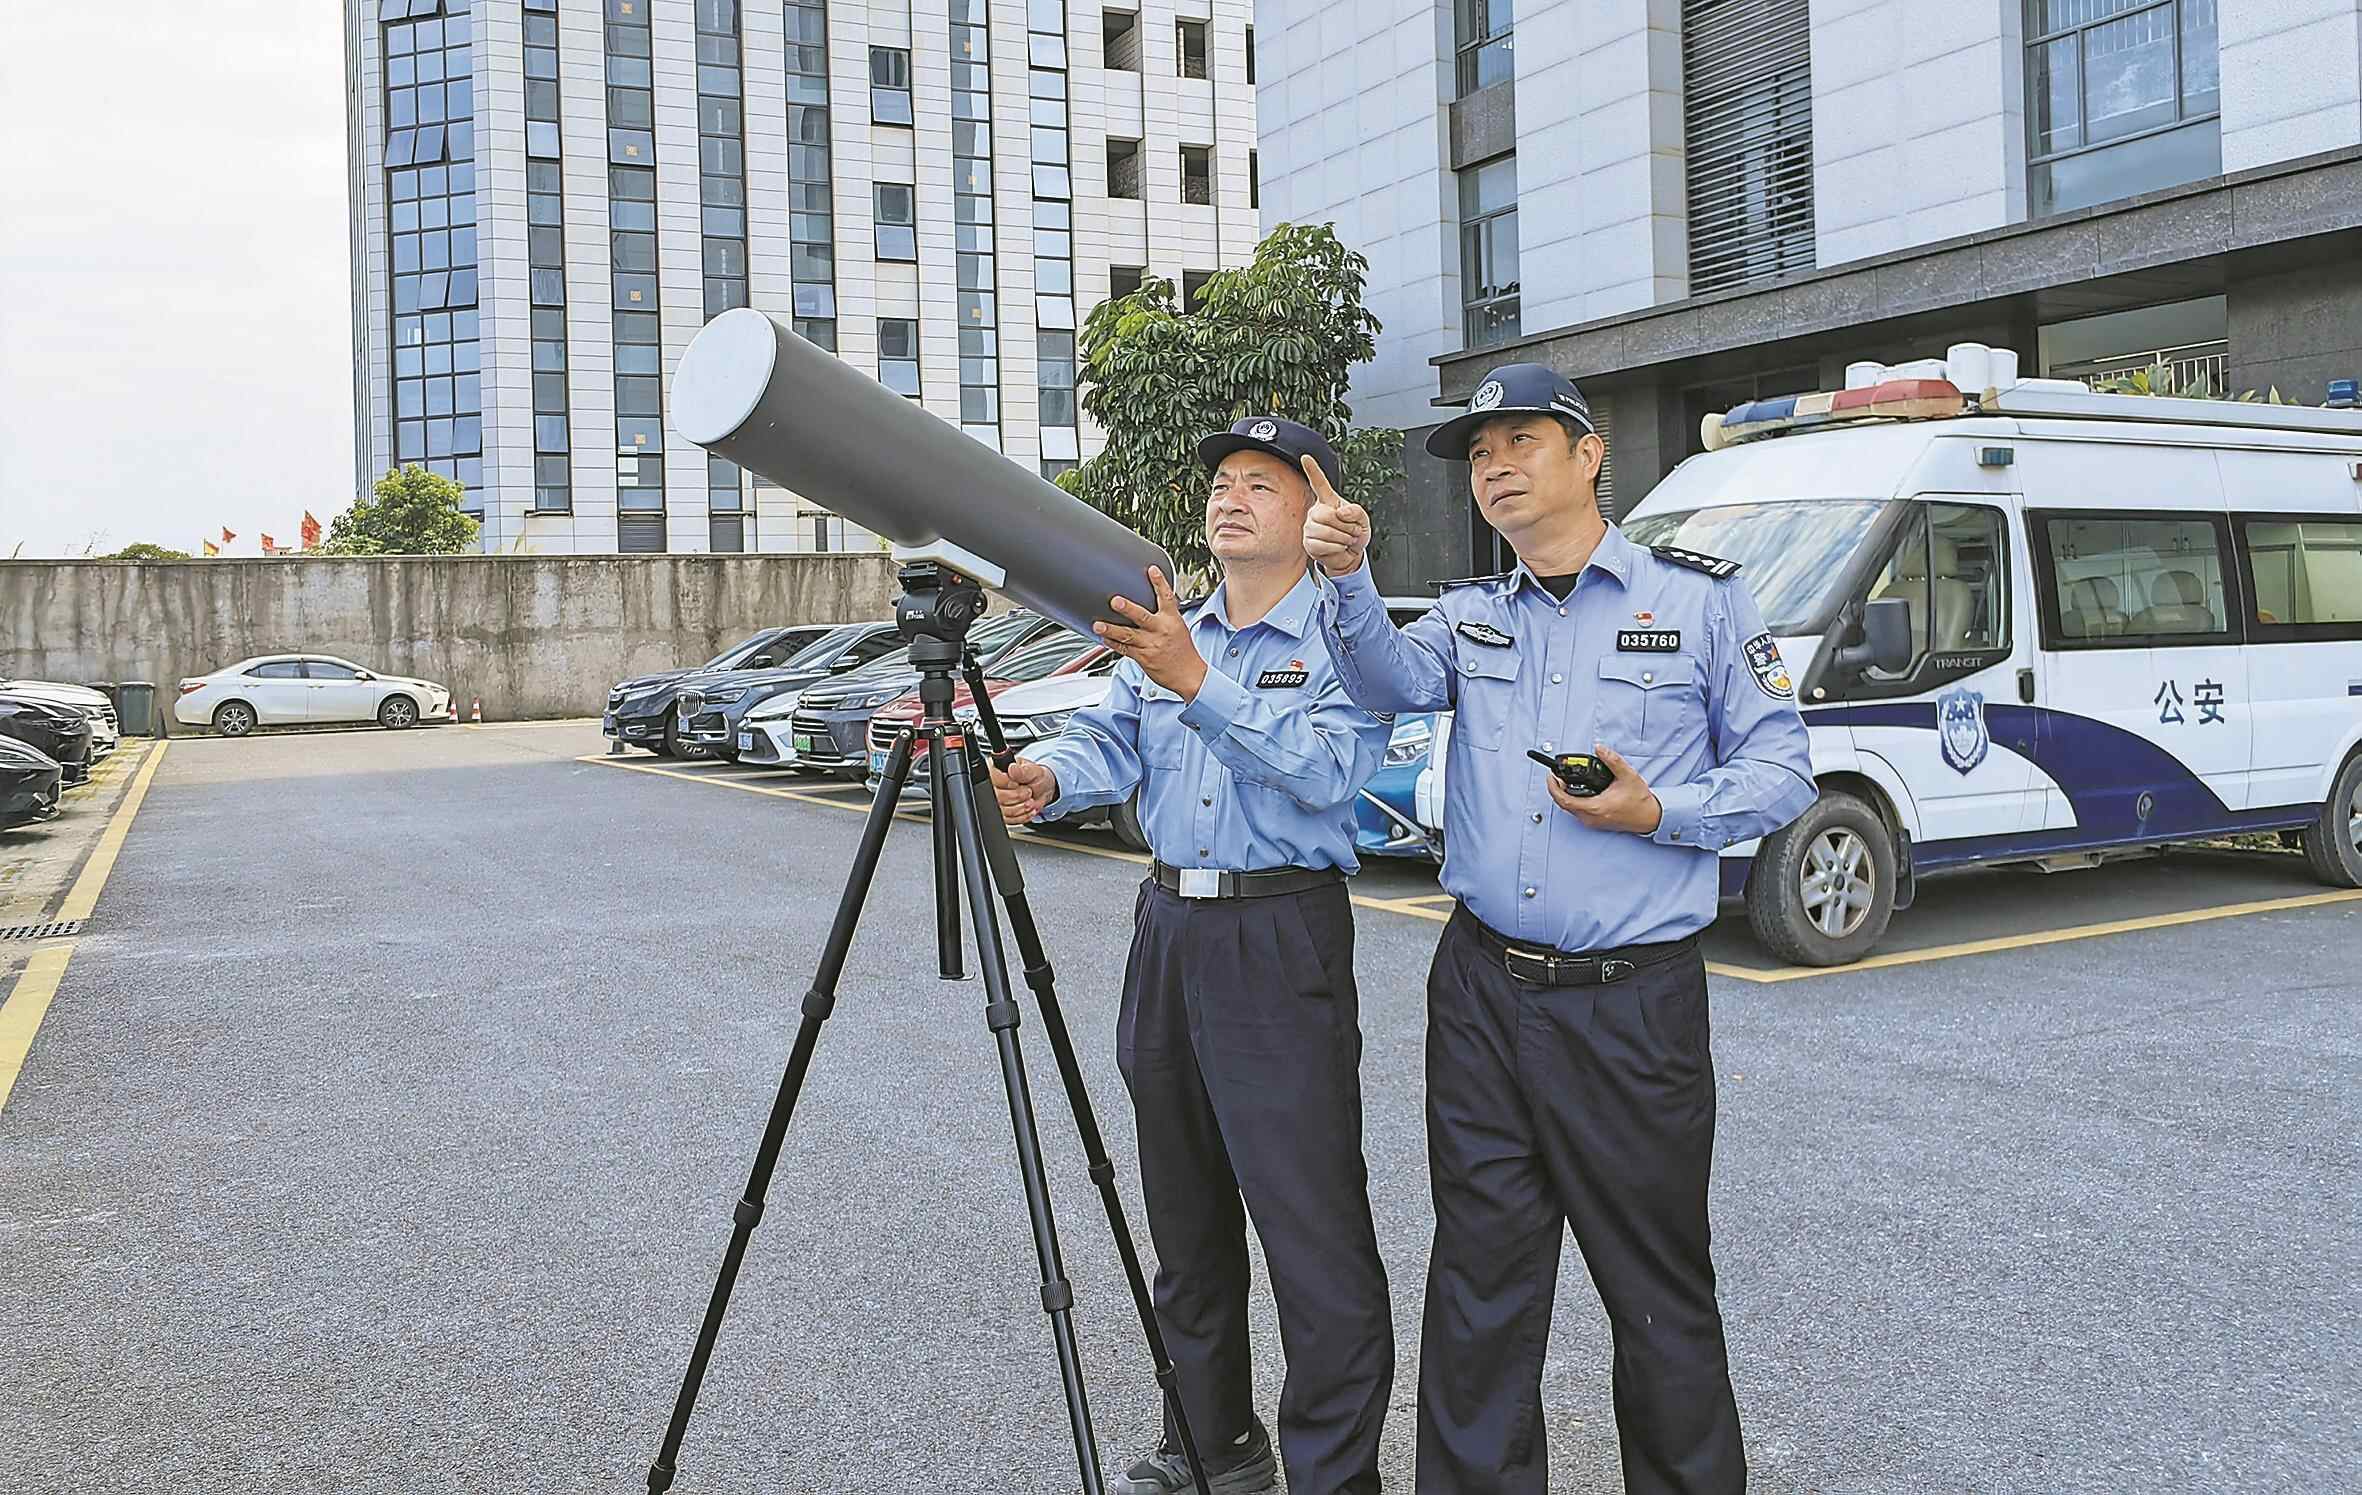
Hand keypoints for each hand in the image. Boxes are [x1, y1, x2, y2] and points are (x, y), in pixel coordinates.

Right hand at [990, 756, 1057, 825]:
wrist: (1042, 789)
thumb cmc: (1035, 777)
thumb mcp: (1033, 771)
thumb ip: (1023, 771)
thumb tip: (1012, 769)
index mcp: (997, 770)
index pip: (994, 779)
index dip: (1009, 784)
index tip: (1019, 783)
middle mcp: (994, 786)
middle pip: (998, 797)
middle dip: (1017, 797)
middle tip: (1028, 792)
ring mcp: (997, 801)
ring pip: (1003, 810)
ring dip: (1021, 808)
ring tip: (1030, 801)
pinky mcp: (1002, 813)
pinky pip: (1008, 819)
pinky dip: (1022, 816)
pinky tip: (1028, 809)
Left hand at [1096, 568, 1208, 698]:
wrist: (1189, 675)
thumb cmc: (1182, 650)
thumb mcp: (1178, 627)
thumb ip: (1163, 615)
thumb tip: (1149, 600)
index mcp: (1172, 620)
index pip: (1167, 598)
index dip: (1159, 583)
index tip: (1152, 570)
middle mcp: (1161, 631)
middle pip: (1142, 617)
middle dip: (1128, 608)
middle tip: (1115, 601)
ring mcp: (1151, 645)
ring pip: (1128, 635)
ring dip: (1112, 629)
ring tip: (1099, 624)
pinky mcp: (1143, 658)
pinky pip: (1125, 649)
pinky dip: (1112, 643)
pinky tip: (1103, 638)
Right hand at [1300, 455, 1368, 576]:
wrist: (1349, 555)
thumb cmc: (1355, 534)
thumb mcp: (1363, 520)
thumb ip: (1356, 511)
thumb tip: (1341, 512)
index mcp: (1329, 501)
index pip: (1319, 483)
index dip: (1312, 470)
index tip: (1305, 457)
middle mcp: (1316, 512)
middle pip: (1327, 515)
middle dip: (1345, 526)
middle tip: (1351, 531)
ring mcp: (1310, 527)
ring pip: (1326, 532)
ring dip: (1343, 538)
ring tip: (1345, 539)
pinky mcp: (1308, 542)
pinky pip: (1323, 545)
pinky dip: (1337, 548)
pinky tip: (1338, 547)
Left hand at [1547, 744, 1662, 835]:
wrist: (1650, 817)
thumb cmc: (1639, 801)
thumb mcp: (1627, 775)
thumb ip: (1612, 760)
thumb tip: (1600, 749)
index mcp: (1595, 807)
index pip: (1564, 799)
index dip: (1553, 787)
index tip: (1551, 776)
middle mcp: (1590, 817)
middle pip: (1563, 804)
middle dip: (1557, 788)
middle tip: (1557, 775)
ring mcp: (1592, 821)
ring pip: (1569, 808)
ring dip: (1564, 794)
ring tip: (1565, 780)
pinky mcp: (1594, 822)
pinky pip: (1577, 811)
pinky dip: (1572, 799)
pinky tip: (1576, 790)